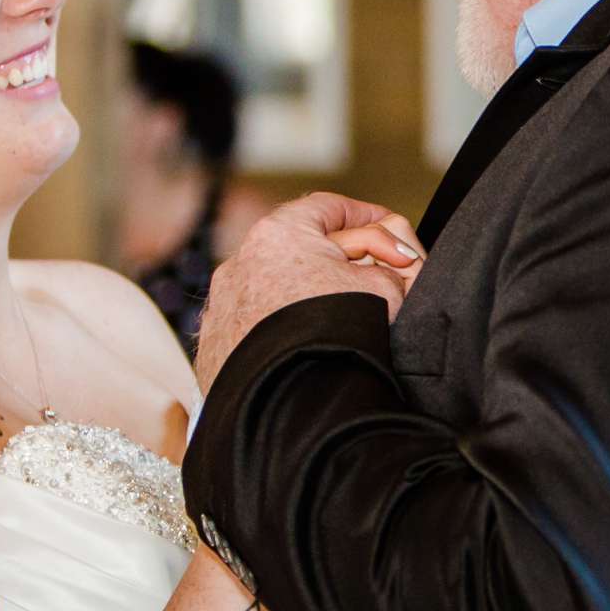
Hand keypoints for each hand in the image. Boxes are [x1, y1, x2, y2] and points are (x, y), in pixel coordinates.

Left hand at [196, 193, 423, 389]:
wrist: (289, 403)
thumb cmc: (336, 337)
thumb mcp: (384, 289)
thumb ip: (388, 267)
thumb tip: (391, 268)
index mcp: (279, 234)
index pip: (328, 208)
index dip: (367, 215)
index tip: (392, 231)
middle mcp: (240, 263)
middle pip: (301, 248)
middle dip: (344, 260)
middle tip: (380, 277)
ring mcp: (224, 306)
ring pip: (275, 289)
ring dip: (310, 297)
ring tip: (346, 320)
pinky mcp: (217, 346)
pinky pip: (256, 325)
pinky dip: (283, 329)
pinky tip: (310, 346)